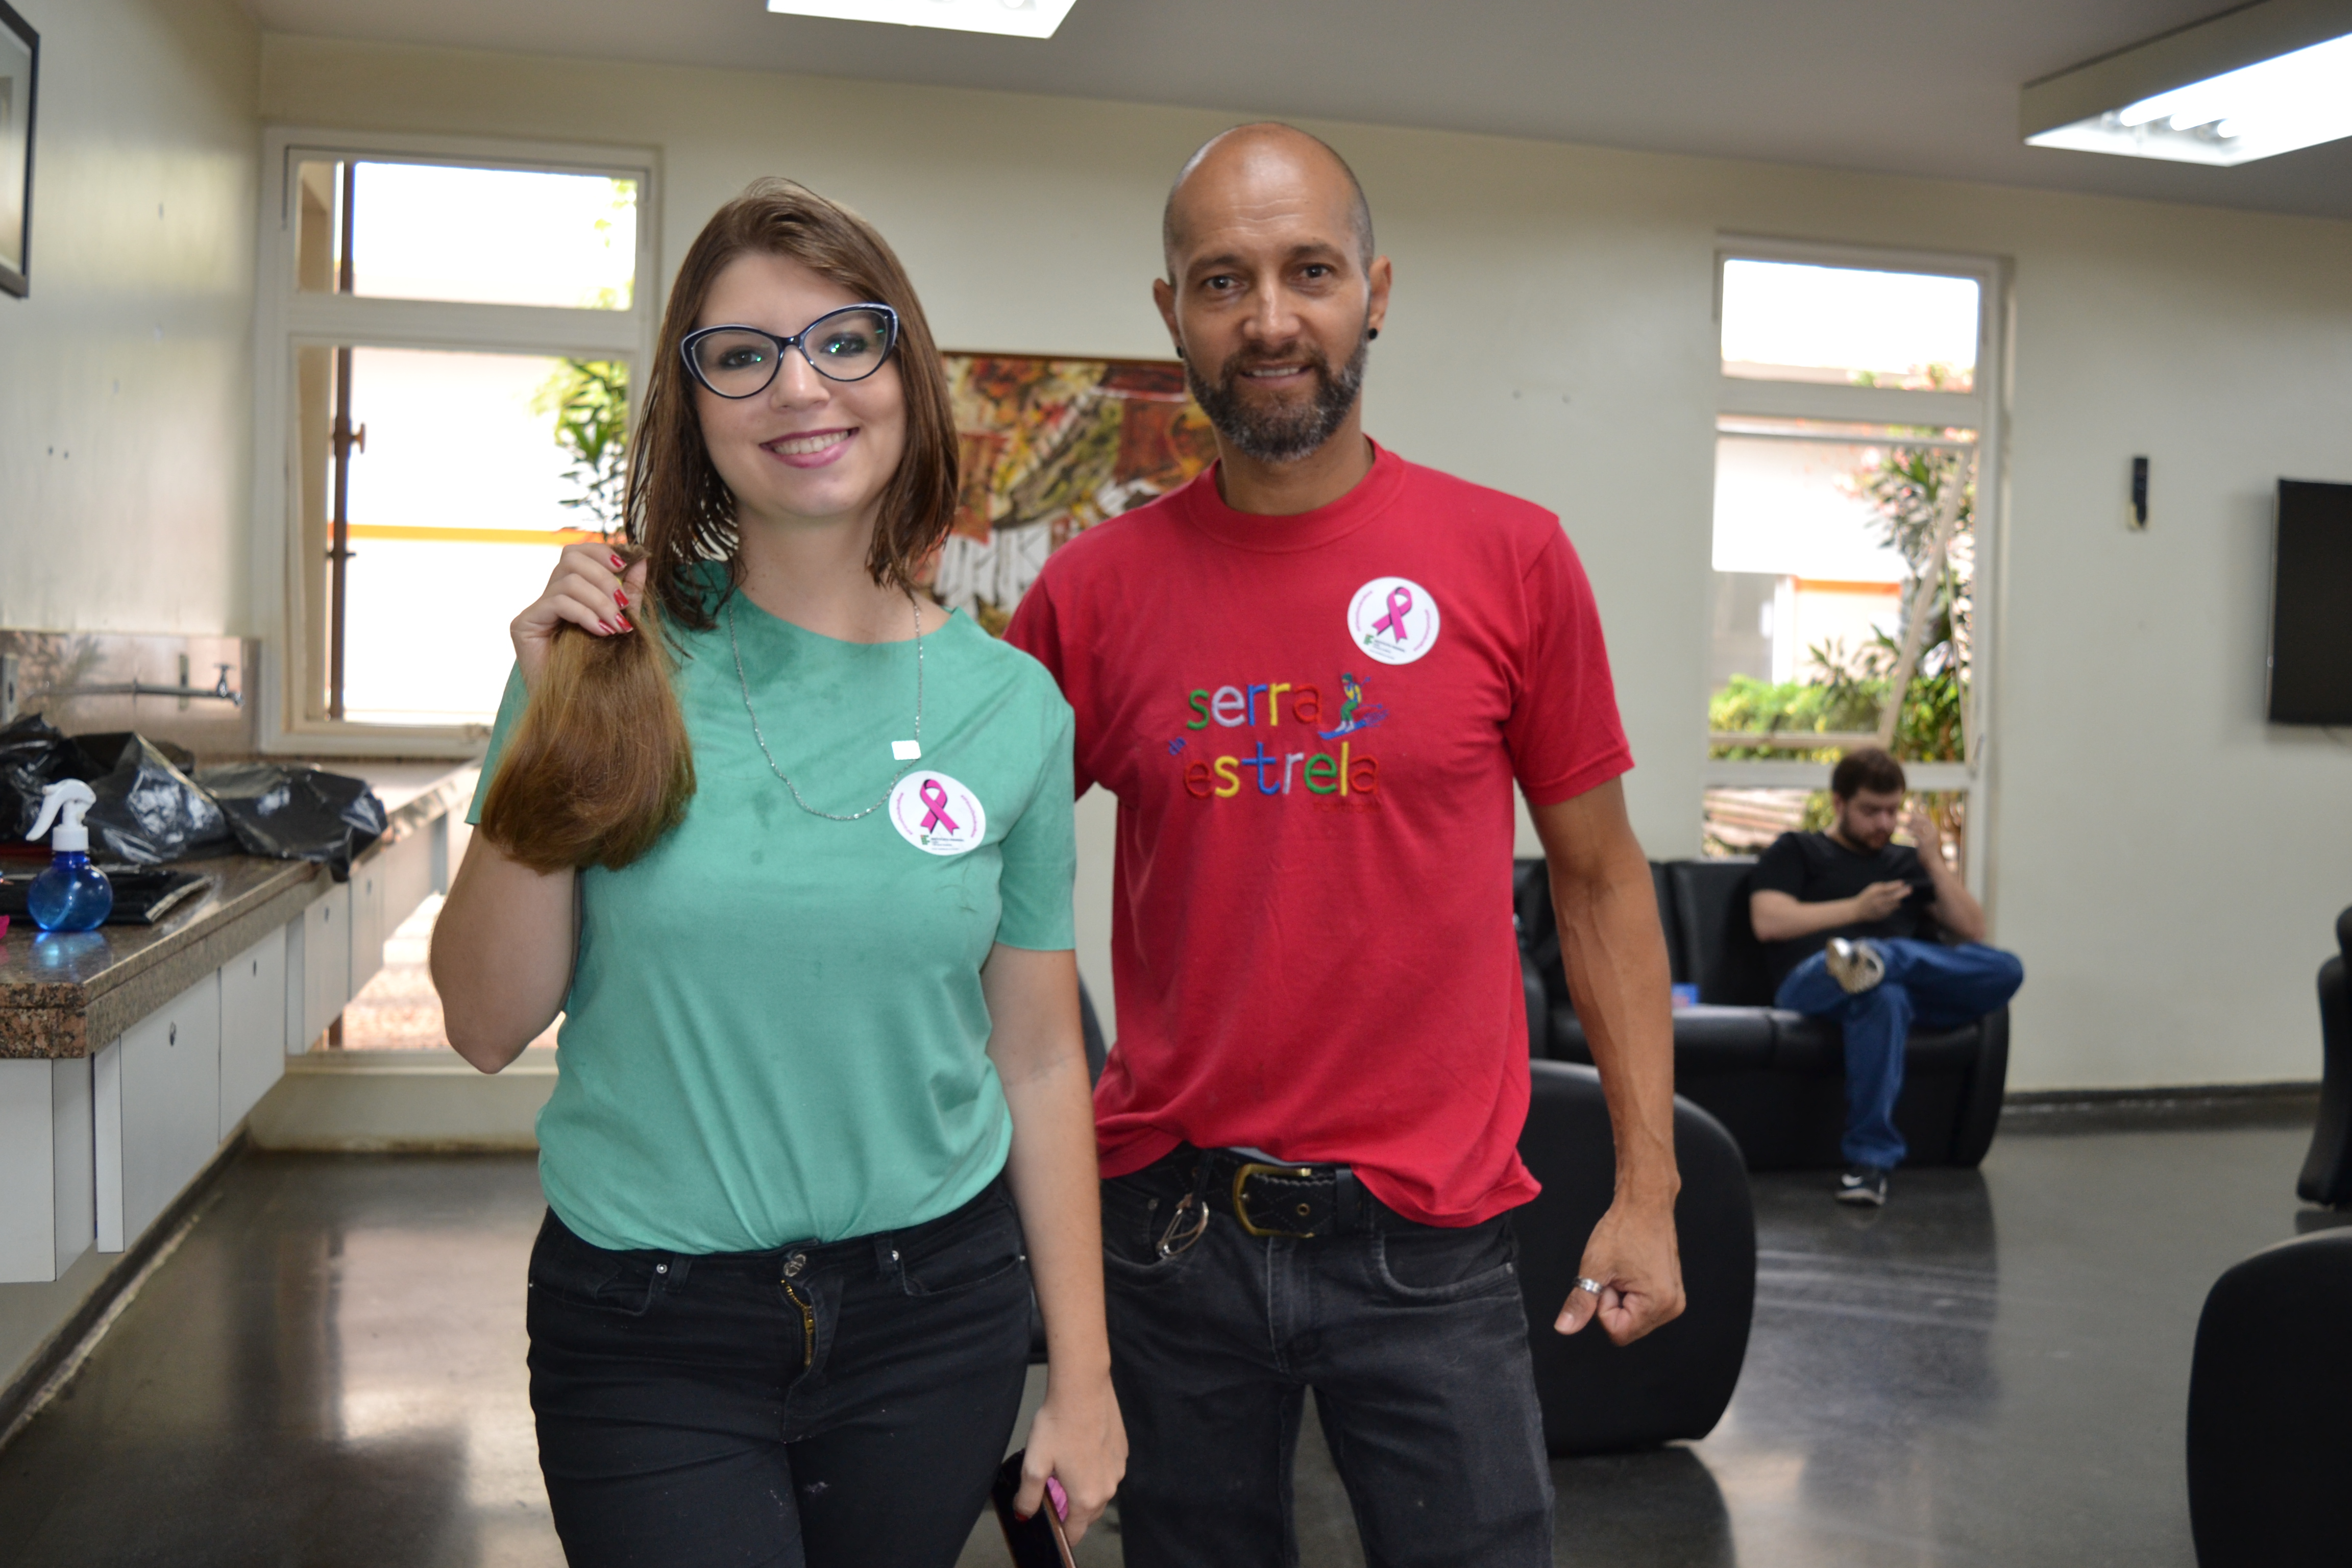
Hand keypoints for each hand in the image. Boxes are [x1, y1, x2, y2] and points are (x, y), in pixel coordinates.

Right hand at [511, 543, 646, 690]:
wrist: (585, 711)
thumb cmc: (604, 670)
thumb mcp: (622, 622)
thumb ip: (628, 592)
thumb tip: (641, 558)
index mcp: (570, 593)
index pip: (577, 552)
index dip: (601, 551)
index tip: (625, 565)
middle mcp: (548, 597)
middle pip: (570, 558)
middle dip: (604, 578)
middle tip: (622, 607)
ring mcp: (534, 610)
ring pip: (568, 580)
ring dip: (600, 602)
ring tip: (616, 627)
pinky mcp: (523, 624)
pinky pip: (558, 602)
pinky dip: (585, 614)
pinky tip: (600, 632)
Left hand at [1015, 1369, 1125, 1543]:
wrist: (1083, 1389)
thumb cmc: (1058, 1425)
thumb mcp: (1033, 1464)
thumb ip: (1029, 1496)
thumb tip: (1025, 1514)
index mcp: (1086, 1497)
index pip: (1074, 1532)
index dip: (1061, 1533)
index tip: (1051, 1526)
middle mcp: (1108, 1488)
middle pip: (1088, 1515)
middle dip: (1071, 1512)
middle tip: (1053, 1496)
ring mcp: (1118, 1469)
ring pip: (1099, 1492)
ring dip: (1084, 1490)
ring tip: (1066, 1470)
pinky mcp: (1122, 1452)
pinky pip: (1107, 1472)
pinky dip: (1095, 1471)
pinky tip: (1080, 1451)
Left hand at [1555, 1194, 1683, 1344]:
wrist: (1646, 1202)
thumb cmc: (1624, 1228)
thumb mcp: (1595, 1266)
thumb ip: (1580, 1302)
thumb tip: (1564, 1329)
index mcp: (1658, 1304)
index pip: (1617, 1331)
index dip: (1603, 1307)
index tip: (1608, 1280)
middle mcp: (1672, 1307)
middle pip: (1627, 1327)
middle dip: (1614, 1304)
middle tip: (1616, 1273)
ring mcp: (1674, 1300)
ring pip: (1634, 1318)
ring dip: (1622, 1298)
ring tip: (1625, 1270)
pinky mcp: (1671, 1291)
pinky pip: (1643, 1306)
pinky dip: (1632, 1293)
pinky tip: (1633, 1270)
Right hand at [1851, 879, 1911, 920]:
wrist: (1857, 910)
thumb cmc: (1867, 896)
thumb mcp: (1873, 888)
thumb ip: (1885, 886)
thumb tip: (1900, 884)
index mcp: (1874, 893)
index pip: (1887, 888)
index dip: (1895, 885)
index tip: (1903, 883)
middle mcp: (1877, 901)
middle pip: (1893, 897)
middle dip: (1902, 893)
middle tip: (1910, 889)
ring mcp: (1880, 909)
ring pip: (1895, 904)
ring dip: (1898, 900)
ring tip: (1897, 898)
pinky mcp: (1882, 915)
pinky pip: (1892, 910)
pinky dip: (1893, 906)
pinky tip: (1889, 904)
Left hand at [1901, 807, 1943, 855]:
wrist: (1932, 861)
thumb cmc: (1928, 850)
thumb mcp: (1926, 839)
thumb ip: (1921, 832)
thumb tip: (1912, 825)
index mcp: (1935, 830)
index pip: (1926, 818)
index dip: (1917, 815)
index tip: (1909, 813)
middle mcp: (1934, 831)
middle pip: (1923, 820)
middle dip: (1914, 817)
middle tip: (1906, 817)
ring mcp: (1930, 836)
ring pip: (1919, 826)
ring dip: (1911, 824)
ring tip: (1904, 824)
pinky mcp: (1926, 842)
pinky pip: (1917, 834)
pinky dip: (1911, 831)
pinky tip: (1906, 831)